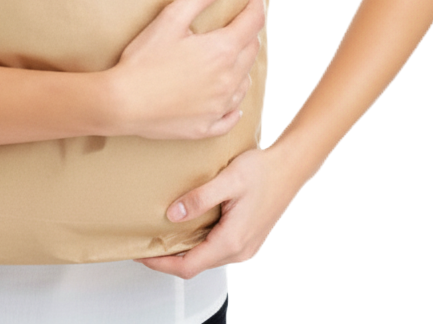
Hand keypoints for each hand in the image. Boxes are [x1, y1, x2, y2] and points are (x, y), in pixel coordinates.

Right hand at [106, 0, 264, 140]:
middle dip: (249, 31)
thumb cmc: (144, 59)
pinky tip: (227, 99)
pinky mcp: (207, 127)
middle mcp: (228, 80)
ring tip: (230, 55)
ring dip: (242, 65)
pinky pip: (232, 115)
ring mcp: (219, 106)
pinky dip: (234, 103)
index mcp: (222, 51)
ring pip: (245, 82)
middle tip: (239, 20)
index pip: (253, 22)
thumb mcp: (172, 18)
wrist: (121, 104)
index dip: (256, 3)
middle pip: (251, 50)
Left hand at [137, 144, 301, 277]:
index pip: (188, 265)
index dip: (161, 264)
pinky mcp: (247, 240)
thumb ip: (200, 198)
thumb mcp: (228, 179)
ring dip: (184, 251)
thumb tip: (173, 214)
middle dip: (169, 258)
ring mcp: (245, 247)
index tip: (142, 255)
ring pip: (207, 258)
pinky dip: (199, 244)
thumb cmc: (263, 171)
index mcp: (232, 240)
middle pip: (196, 265)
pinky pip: (218, 249)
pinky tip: (189, 227)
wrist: (290, 168)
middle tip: (146, 243)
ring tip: (163, 234)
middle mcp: (240, 250)